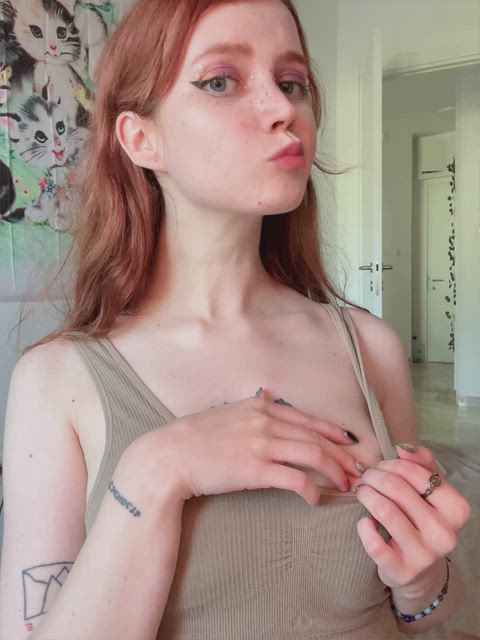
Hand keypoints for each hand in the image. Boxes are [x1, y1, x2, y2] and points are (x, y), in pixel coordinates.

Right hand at [128, 392, 363, 505]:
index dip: (332, 431)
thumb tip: (266, 398)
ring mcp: (262, 444)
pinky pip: (295, 479)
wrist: (170, 456)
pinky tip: (316, 499)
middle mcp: (266, 421)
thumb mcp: (226, 411)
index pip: (307, 418)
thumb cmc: (195, 437)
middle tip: (357, 470)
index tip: (349, 442)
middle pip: (316, 438)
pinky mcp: (257, 469)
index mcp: (260, 406)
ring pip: (313, 455)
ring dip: (334, 472)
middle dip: (341, 455)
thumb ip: (251, 407)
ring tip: (346, 485)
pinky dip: (311, 489)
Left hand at [354, 443, 471, 590]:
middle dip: (374, 476)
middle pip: (397, 489)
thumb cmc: (422, 520)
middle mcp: (444, 533)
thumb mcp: (430, 491)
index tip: (381, 466)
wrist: (419, 570)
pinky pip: (374, 543)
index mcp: (456, 509)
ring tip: (361, 491)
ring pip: (384, 511)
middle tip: (366, 477)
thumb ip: (422, 464)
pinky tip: (364, 521)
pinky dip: (363, 526)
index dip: (392, 464)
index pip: (417, 473)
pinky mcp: (402, 570)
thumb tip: (403, 449)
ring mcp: (424, 554)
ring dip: (366, 494)